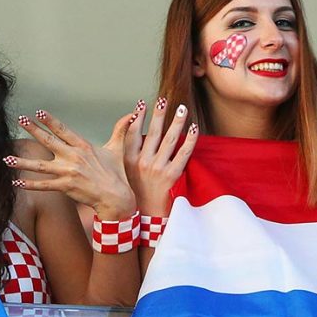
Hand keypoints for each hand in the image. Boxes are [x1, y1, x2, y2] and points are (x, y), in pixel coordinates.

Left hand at [7, 109, 136, 219]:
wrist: (117, 198)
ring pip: (40, 165)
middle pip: (48, 141)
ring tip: (6, 157)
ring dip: (22, 162)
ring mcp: (68, 172)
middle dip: (33, 130)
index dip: (49, 121)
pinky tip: (16, 183)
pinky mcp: (65, 187)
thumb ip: (121, 130)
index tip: (37, 112)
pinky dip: (29, 185)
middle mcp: (74, 157)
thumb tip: (132, 113)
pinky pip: (43, 185)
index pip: (63, 130)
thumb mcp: (118, 149)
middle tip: (20, 120)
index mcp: (84, 146)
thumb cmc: (117, 174)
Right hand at [124, 96, 197, 216]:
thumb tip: (130, 127)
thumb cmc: (135, 192)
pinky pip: (184, 153)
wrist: (144, 216)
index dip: (138, 117)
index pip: (133, 134)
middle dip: (158, 115)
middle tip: (163, 100)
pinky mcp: (172, 175)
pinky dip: (189, 140)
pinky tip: (193, 128)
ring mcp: (158, 169)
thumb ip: (126, 150)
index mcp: (130, 160)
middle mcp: (143, 162)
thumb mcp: (123, 172)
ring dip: (176, 122)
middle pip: (153, 133)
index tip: (142, 104)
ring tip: (181, 109)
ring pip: (169, 140)